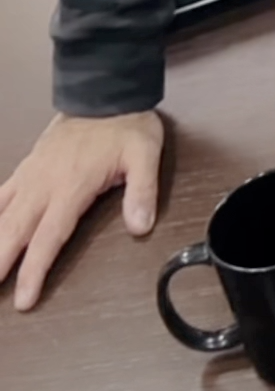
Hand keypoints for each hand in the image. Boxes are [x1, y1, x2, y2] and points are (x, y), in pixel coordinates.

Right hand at [0, 109, 163, 310]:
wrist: (105, 91)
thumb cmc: (125, 125)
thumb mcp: (144, 155)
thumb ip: (142, 191)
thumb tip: (140, 225)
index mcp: (71, 186)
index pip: (48, 237)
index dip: (34, 270)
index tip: (23, 298)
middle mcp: (45, 183)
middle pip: (15, 231)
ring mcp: (33, 174)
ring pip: (1, 214)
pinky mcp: (29, 166)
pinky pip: (2, 192)